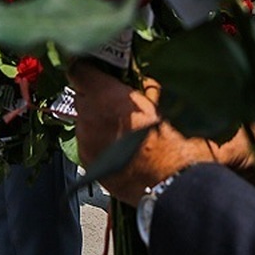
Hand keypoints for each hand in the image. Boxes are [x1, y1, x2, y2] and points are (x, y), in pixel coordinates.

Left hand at [68, 59, 243, 205]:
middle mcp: (89, 115)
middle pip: (83, 94)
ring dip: (99, 118)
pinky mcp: (86, 159)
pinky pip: (88, 141)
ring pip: (85, 118)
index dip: (89, 69)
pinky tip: (119, 146)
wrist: (171, 185)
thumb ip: (146, 88)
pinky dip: (99, 140)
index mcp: (106, 95)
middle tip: (120, 102)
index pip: (80, 69)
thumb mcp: (164, 104)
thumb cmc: (173, 142)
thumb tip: (141, 80)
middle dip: (98, 95)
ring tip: (123, 128)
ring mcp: (85, 139)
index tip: (97, 70)